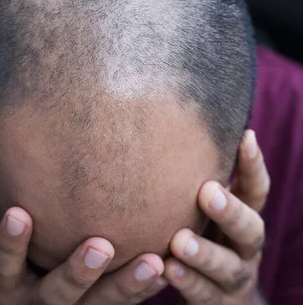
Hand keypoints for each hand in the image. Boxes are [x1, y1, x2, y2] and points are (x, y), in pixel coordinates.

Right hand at [0, 163, 167, 304]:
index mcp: (1, 286)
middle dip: (79, 271)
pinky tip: (167, 268)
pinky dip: (145, 292)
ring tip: (154, 260)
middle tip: (101, 244)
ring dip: (128, 285)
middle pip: (59, 293)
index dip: (10, 242)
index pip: (3, 265)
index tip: (20, 213)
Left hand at [164, 130, 269, 303]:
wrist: (214, 297)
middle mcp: (245, 247)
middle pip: (250, 228)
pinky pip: (205, 294)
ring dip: (205, 253)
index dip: (253, 165)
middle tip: (207, 192)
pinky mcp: (218, 302)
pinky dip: (188, 282)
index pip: (255, 190)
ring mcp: (234, 277)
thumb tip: (161, 128)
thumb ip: (191, 185)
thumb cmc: (200, 239)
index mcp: (242, 219)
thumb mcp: (201, 214)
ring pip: (228, 266)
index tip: (245, 136)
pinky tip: (168, 270)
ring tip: (179, 241)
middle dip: (230, 210)